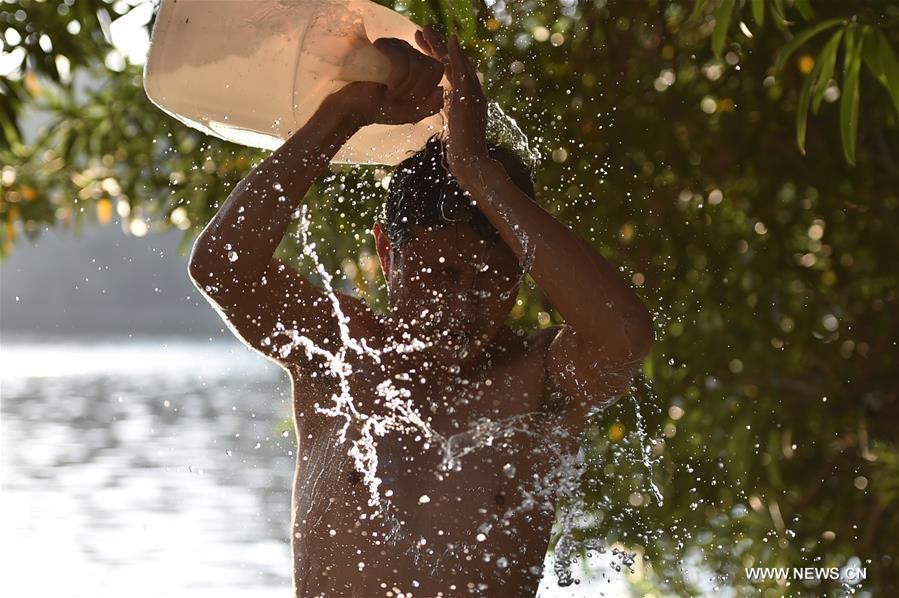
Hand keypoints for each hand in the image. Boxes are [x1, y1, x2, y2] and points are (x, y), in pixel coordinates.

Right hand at [331, 37, 443, 125]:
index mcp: (421, 67)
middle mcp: (411, 53)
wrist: (357, 108)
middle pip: (431, 66)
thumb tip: (440, 89)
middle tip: (399, 97)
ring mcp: (398, 47)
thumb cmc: (384, 110)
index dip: (428, 86)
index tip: (411, 98)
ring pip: (418, 63)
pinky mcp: (384, 45)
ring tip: (390, 91)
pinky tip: (386, 83)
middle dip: (416, 89)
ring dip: (404, 86)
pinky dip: (397, 77)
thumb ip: (432, 106)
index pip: (438, 68)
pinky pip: (402, 59)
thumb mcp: (413, 114)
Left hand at [415, 26, 489, 177]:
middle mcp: (474, 94)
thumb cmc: (461, 154)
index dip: (438, 59)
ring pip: (456, 63)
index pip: (451, 75)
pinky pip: (462, 72)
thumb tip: (443, 114)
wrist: (471, 163)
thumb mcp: (453, 131)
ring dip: (441, 45)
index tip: (424, 47)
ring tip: (425, 30)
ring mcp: (474, 95)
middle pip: (454, 64)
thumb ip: (451, 117)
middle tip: (421, 31)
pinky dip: (456, 56)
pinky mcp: (470, 98)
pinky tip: (449, 42)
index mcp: (468, 101)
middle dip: (437, 47)